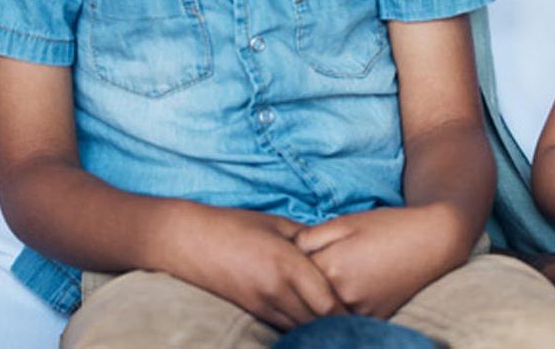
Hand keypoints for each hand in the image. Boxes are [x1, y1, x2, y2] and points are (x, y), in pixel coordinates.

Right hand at [160, 203, 346, 328]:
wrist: (186, 240)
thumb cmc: (233, 225)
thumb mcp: (276, 224)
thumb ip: (308, 240)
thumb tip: (333, 251)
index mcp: (288, 265)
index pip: (329, 303)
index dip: (350, 313)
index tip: (368, 310)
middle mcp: (277, 291)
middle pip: (319, 323)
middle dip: (341, 325)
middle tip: (362, 324)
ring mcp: (262, 305)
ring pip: (301, 330)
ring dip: (321, 329)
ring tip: (341, 327)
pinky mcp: (250, 312)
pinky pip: (282, 327)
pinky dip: (300, 328)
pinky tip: (311, 325)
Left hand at [294, 205, 473, 317]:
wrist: (434, 241)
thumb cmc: (388, 227)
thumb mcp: (344, 222)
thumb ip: (310, 238)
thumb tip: (287, 253)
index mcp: (332, 267)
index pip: (294, 275)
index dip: (287, 268)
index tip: (279, 264)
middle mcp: (344, 295)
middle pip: (307, 298)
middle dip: (297, 289)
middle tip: (289, 279)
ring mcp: (361, 312)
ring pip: (324, 313)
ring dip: (315, 304)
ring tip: (313, 289)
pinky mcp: (375, 320)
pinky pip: (345, 320)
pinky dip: (337, 312)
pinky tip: (337, 298)